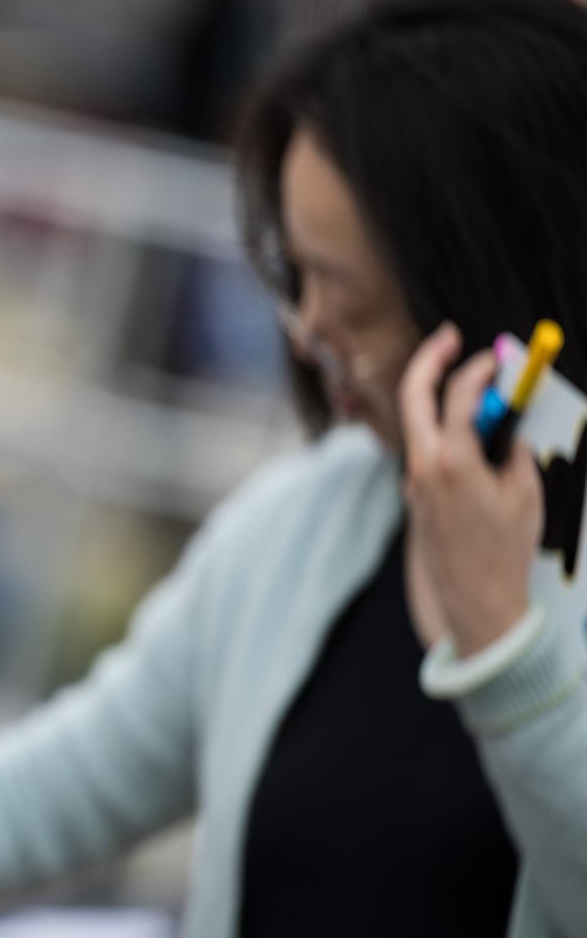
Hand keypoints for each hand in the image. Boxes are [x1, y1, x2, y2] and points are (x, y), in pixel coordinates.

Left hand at [397, 323, 543, 656]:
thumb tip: (506, 424)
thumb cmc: (504, 551)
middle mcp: (423, 466)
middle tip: (449, 337)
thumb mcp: (523, 493)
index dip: (478, 369)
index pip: (458, 396)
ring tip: (476, 388)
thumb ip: (511, 450)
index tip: (496, 357)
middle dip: (431, 360)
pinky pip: (426, 451)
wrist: (475, 600)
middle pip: (414, 396)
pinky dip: (444, 431)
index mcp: (451, 462)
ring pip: (417, 424)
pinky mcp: (414, 494)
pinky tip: (472, 434)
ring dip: (440, 398)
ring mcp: (413, 481)